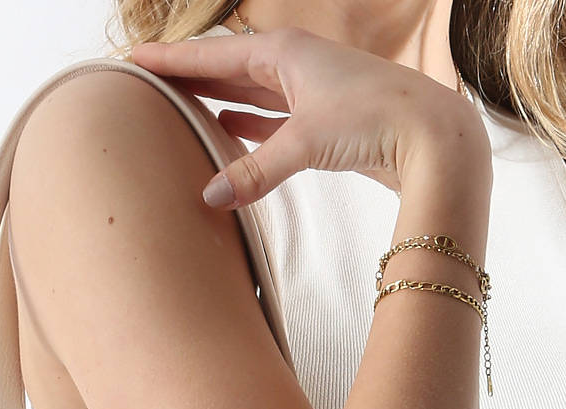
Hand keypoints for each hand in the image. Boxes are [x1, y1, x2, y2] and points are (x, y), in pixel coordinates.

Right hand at [128, 24, 488, 204]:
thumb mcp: (306, 143)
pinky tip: (229, 128)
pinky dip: (248, 124)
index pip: (213, 54)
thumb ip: (255, 171)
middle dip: (189, 76)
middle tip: (147, 83)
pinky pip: (272, 119)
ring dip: (216, 99)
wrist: (431, 137)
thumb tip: (211, 198)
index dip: (172, 60)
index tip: (134, 61)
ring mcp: (311, 92)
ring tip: (179, 106)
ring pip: (250, 93)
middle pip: (228, 68)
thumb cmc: (375, 120)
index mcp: (284, 52)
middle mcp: (295, 65)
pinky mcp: (325, 122)